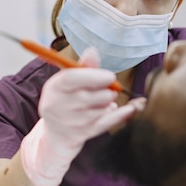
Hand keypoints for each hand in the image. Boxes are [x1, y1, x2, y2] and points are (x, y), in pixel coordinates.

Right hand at [21, 48, 138, 185]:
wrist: (56, 133)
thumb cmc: (65, 98)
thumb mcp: (68, 81)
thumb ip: (83, 67)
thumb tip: (93, 51)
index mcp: (54, 87)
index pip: (71, 78)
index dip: (93, 76)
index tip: (110, 76)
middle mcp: (59, 105)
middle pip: (89, 96)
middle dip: (106, 91)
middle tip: (110, 89)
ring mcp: (71, 122)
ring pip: (100, 110)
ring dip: (109, 102)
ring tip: (106, 100)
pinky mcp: (82, 134)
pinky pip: (106, 123)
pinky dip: (120, 115)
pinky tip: (130, 109)